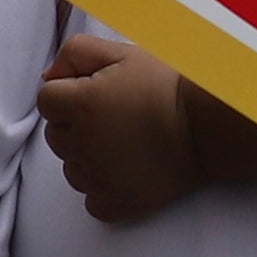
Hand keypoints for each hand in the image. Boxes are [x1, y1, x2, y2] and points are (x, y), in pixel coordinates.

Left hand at [37, 32, 203, 223]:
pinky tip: (128, 171)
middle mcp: (82, 143)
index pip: (47, 100)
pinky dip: (104, 190)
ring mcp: (98, 178)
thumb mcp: (122, 53)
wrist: (209, 126)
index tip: (101, 95)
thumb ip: (75, 53)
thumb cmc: (167, 86)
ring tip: (125, 144)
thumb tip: (48, 78)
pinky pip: (92, 201)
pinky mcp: (117, 203)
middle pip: (56, 136)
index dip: (72, 94)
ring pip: (71, 169)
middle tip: (117, 118)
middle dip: (77, 126)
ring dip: (88, 158)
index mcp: (80, 103)